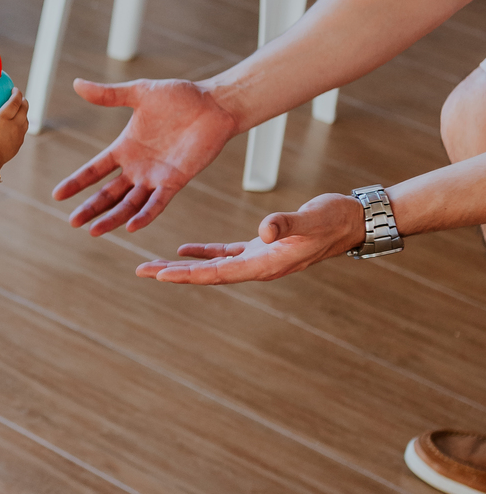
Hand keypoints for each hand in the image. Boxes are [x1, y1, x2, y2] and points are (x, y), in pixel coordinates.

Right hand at [0, 87, 28, 168]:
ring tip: (18, 110)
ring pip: (26, 118)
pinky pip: (24, 129)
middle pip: (24, 108)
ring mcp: (18, 134)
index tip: (15, 90)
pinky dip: (22, 123)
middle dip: (23, 100)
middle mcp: (14, 124)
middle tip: (18, 97)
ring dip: (24, 112)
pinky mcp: (19, 142)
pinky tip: (16, 123)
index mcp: (3, 117)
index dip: (17, 93)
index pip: (15, 101)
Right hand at [52, 77, 237, 233]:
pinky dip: (144, 215)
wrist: (214, 104)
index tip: (57, 195)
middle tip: (72, 222)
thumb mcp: (139, 92)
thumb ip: (109, 95)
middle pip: (108, 193)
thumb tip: (76, 84)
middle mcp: (138, 167)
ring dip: (112, 217)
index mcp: (125, 147)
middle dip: (90, 208)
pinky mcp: (175, 181)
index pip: (95, 170)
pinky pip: (157, 203)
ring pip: (129, 203)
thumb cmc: (180, 96)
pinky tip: (130, 227)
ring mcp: (156, 176)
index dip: (77, 182)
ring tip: (93, 231)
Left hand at [134, 193, 366, 283]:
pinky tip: (185, 250)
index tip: (158, 274)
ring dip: (183, 266)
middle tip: (141, 271)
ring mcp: (259, 260)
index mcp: (265, 264)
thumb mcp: (310, 218)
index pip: (216, 273)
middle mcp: (258, 267)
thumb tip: (264, 230)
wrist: (353, 221)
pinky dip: (204, 252)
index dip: (186, 274)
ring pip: (212, 266)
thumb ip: (286, 224)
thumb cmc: (334, 219)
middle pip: (207, 274)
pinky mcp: (262, 248)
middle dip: (174, 273)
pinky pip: (225, 254)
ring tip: (154, 266)